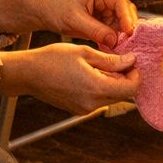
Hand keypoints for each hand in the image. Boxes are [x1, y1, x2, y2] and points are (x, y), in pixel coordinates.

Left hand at [0, 0, 137, 46]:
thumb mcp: (75, 20)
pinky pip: (112, 29)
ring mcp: (104, 9)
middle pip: (125, 13)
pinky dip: (113, 38)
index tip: (129, 33)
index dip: (128, 19)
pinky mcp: (100, 19)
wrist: (42, 10)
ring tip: (121, 48)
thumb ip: (96, 30)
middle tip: (128, 44)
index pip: (121, 4)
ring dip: (121, 35)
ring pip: (120, 23)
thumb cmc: (55, 7)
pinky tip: (113, 47)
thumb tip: (114, 40)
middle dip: (126, 28)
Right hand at [0, 42, 138, 114]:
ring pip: (110, 97)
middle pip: (122, 95)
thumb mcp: (85, 53)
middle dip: (125, 78)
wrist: (27, 74)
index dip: (135, 75)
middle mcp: (91, 104)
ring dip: (113, 82)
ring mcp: (83, 109)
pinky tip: (91, 73)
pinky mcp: (77, 109)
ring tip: (101, 65)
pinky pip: (98, 99)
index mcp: (96, 88)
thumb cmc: (52, 59)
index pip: (130, 89)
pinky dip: (101, 87)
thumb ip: (111, 60)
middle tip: (119, 60)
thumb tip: (131, 61)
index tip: (131, 62)